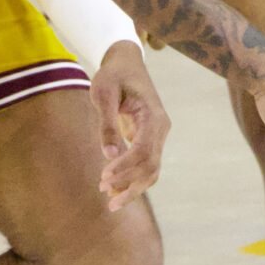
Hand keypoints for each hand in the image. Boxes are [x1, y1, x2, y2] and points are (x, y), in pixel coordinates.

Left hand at [91, 40, 170, 209]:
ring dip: (132, 186)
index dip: (125, 167)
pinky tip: (114, 188)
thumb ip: (107, 124)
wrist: (125, 62)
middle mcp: (161, 128)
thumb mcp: (104, 94)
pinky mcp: (149, 139)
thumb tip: (109, 156)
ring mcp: (157, 135)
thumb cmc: (113, 75)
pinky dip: (132, 178)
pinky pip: (145, 164)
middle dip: (130, 184)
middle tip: (105, 196)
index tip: (104, 177)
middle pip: (152, 166)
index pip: (144, 151)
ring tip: (111, 201)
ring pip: (152, 169)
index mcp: (153, 116)